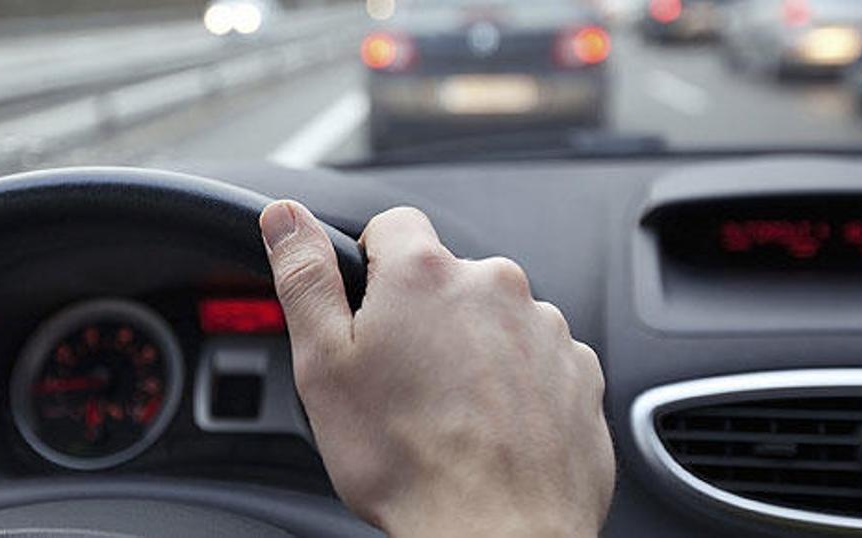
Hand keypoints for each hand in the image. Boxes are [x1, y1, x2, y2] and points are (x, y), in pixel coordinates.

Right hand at [260, 202, 613, 536]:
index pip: (391, 225)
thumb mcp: (324, 364)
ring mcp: (545, 328)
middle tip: (399, 381)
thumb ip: (304, 277)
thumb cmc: (407, 461)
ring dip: (470, 350)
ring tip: (446, 414)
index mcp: (425, 274)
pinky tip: (488, 428)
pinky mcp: (578, 371)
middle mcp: (495, 285)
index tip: (366, 314)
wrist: (497, 533)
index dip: (369, 266)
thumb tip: (283, 217)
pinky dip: (513, 384)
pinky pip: (536, 360)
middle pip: (444, 278)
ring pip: (492, 320)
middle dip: (420, 317)